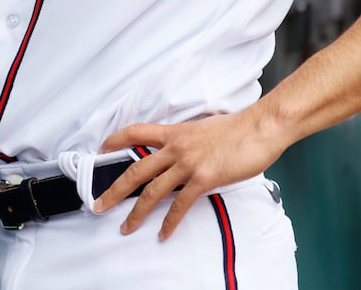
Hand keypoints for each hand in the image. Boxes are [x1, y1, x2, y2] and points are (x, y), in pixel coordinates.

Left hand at [96, 108, 287, 240]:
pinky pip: (181, 204)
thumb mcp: (204, 127)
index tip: (101, 150)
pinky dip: (170, 221)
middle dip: (114, 189)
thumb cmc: (239, 127)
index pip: (136, 132)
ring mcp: (188, 163)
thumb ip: (189, 139)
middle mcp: (176, 147)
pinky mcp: (204, 178)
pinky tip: (163, 233)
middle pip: (136, 169)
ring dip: (136, 212)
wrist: (260, 127)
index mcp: (176, 132)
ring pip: (152, 190)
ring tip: (126, 227)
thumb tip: (185, 148)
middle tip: (99, 203)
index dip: (115, 140)